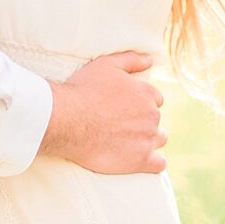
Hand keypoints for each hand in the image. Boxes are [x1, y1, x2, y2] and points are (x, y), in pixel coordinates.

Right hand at [40, 51, 167, 173]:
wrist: (65, 120)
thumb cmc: (82, 90)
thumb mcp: (105, 65)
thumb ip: (131, 60)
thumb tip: (151, 60)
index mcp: (146, 93)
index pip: (154, 99)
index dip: (138, 102)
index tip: (123, 107)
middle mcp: (152, 115)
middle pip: (154, 119)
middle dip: (141, 121)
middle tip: (118, 124)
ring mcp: (147, 138)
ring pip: (158, 139)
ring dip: (147, 139)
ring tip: (126, 141)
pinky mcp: (140, 160)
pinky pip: (159, 164)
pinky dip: (152, 162)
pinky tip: (138, 159)